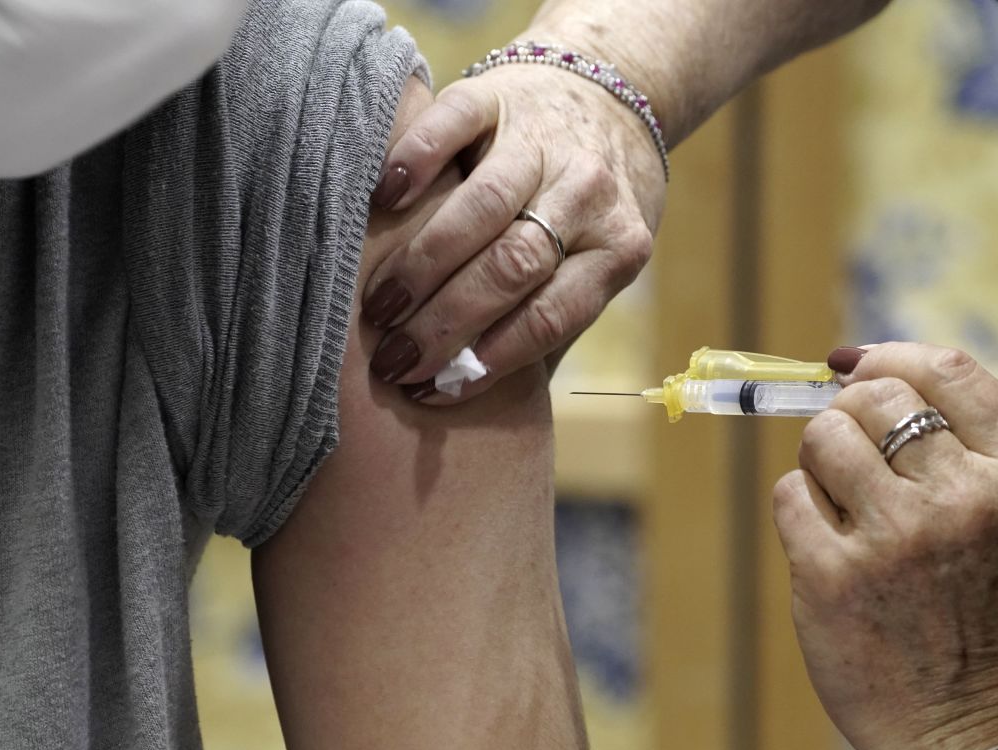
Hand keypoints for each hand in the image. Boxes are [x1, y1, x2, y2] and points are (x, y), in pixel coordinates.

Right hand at [363, 58, 667, 402]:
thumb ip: (550, 328)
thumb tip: (483, 405)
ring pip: (482, 206)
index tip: (434, 389)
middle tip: (395, 359)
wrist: (605, 105)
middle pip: (514, 266)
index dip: (492, 358)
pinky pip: (453, 124)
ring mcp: (542, 139)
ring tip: (379, 306)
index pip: (552, 314)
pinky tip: (384, 200)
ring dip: (423, 262)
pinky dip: (416, 160)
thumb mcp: (594, 271)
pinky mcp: (498, 95)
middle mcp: (588, 191)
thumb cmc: (586, 215)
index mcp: (617, 248)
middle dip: (448, 321)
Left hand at [772, 343, 997, 749]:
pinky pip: (790, 494)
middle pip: (874, 397)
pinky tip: (825, 545)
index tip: (856, 362)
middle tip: (850, 453)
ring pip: (823, 437)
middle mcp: (961, 501)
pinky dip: (799, 509)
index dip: (891, 355)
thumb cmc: (986, 623)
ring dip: (820, 460)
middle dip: (848, 414)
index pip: (948, 371)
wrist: (969, 735)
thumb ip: (969, 452)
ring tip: (841, 504)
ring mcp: (894, 538)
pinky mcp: (831, 575)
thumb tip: (872, 369)